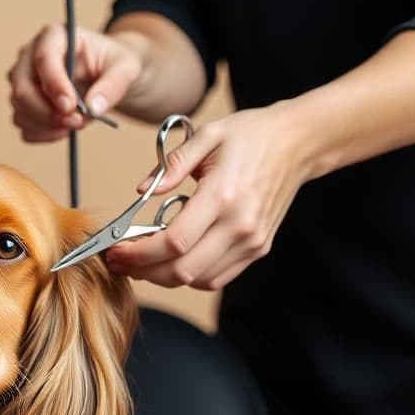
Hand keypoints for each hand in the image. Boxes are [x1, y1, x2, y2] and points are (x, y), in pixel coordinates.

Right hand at [6, 23, 143, 142]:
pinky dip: (43, 134)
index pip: (43, 58)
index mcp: (54, 36)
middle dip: (47, 113)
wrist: (105, 75)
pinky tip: (64, 130)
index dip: (54, 85)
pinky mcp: (23, 102)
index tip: (70, 107)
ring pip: (20, 111)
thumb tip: (94, 108)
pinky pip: (23, 126)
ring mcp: (22, 80)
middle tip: (77, 123)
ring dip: (48, 126)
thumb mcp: (126, 67)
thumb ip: (113, 84)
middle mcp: (30, 55)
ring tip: (77, 124)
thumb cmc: (112, 63)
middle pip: (22, 89)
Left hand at [104, 102, 314, 290]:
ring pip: (197, 279)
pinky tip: (172, 259)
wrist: (298, 143)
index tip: (116, 250)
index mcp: (223, 195)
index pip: (174, 242)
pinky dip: (189, 276)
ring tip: (141, 260)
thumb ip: (171, 164)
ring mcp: (251, 241)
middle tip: (119, 261)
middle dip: (143, 271)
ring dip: (163, 276)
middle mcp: (239, 225)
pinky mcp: (257, 248)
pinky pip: (216, 278)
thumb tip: (140, 190)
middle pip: (182, 270)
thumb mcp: (208, 134)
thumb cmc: (253, 135)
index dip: (139, 253)